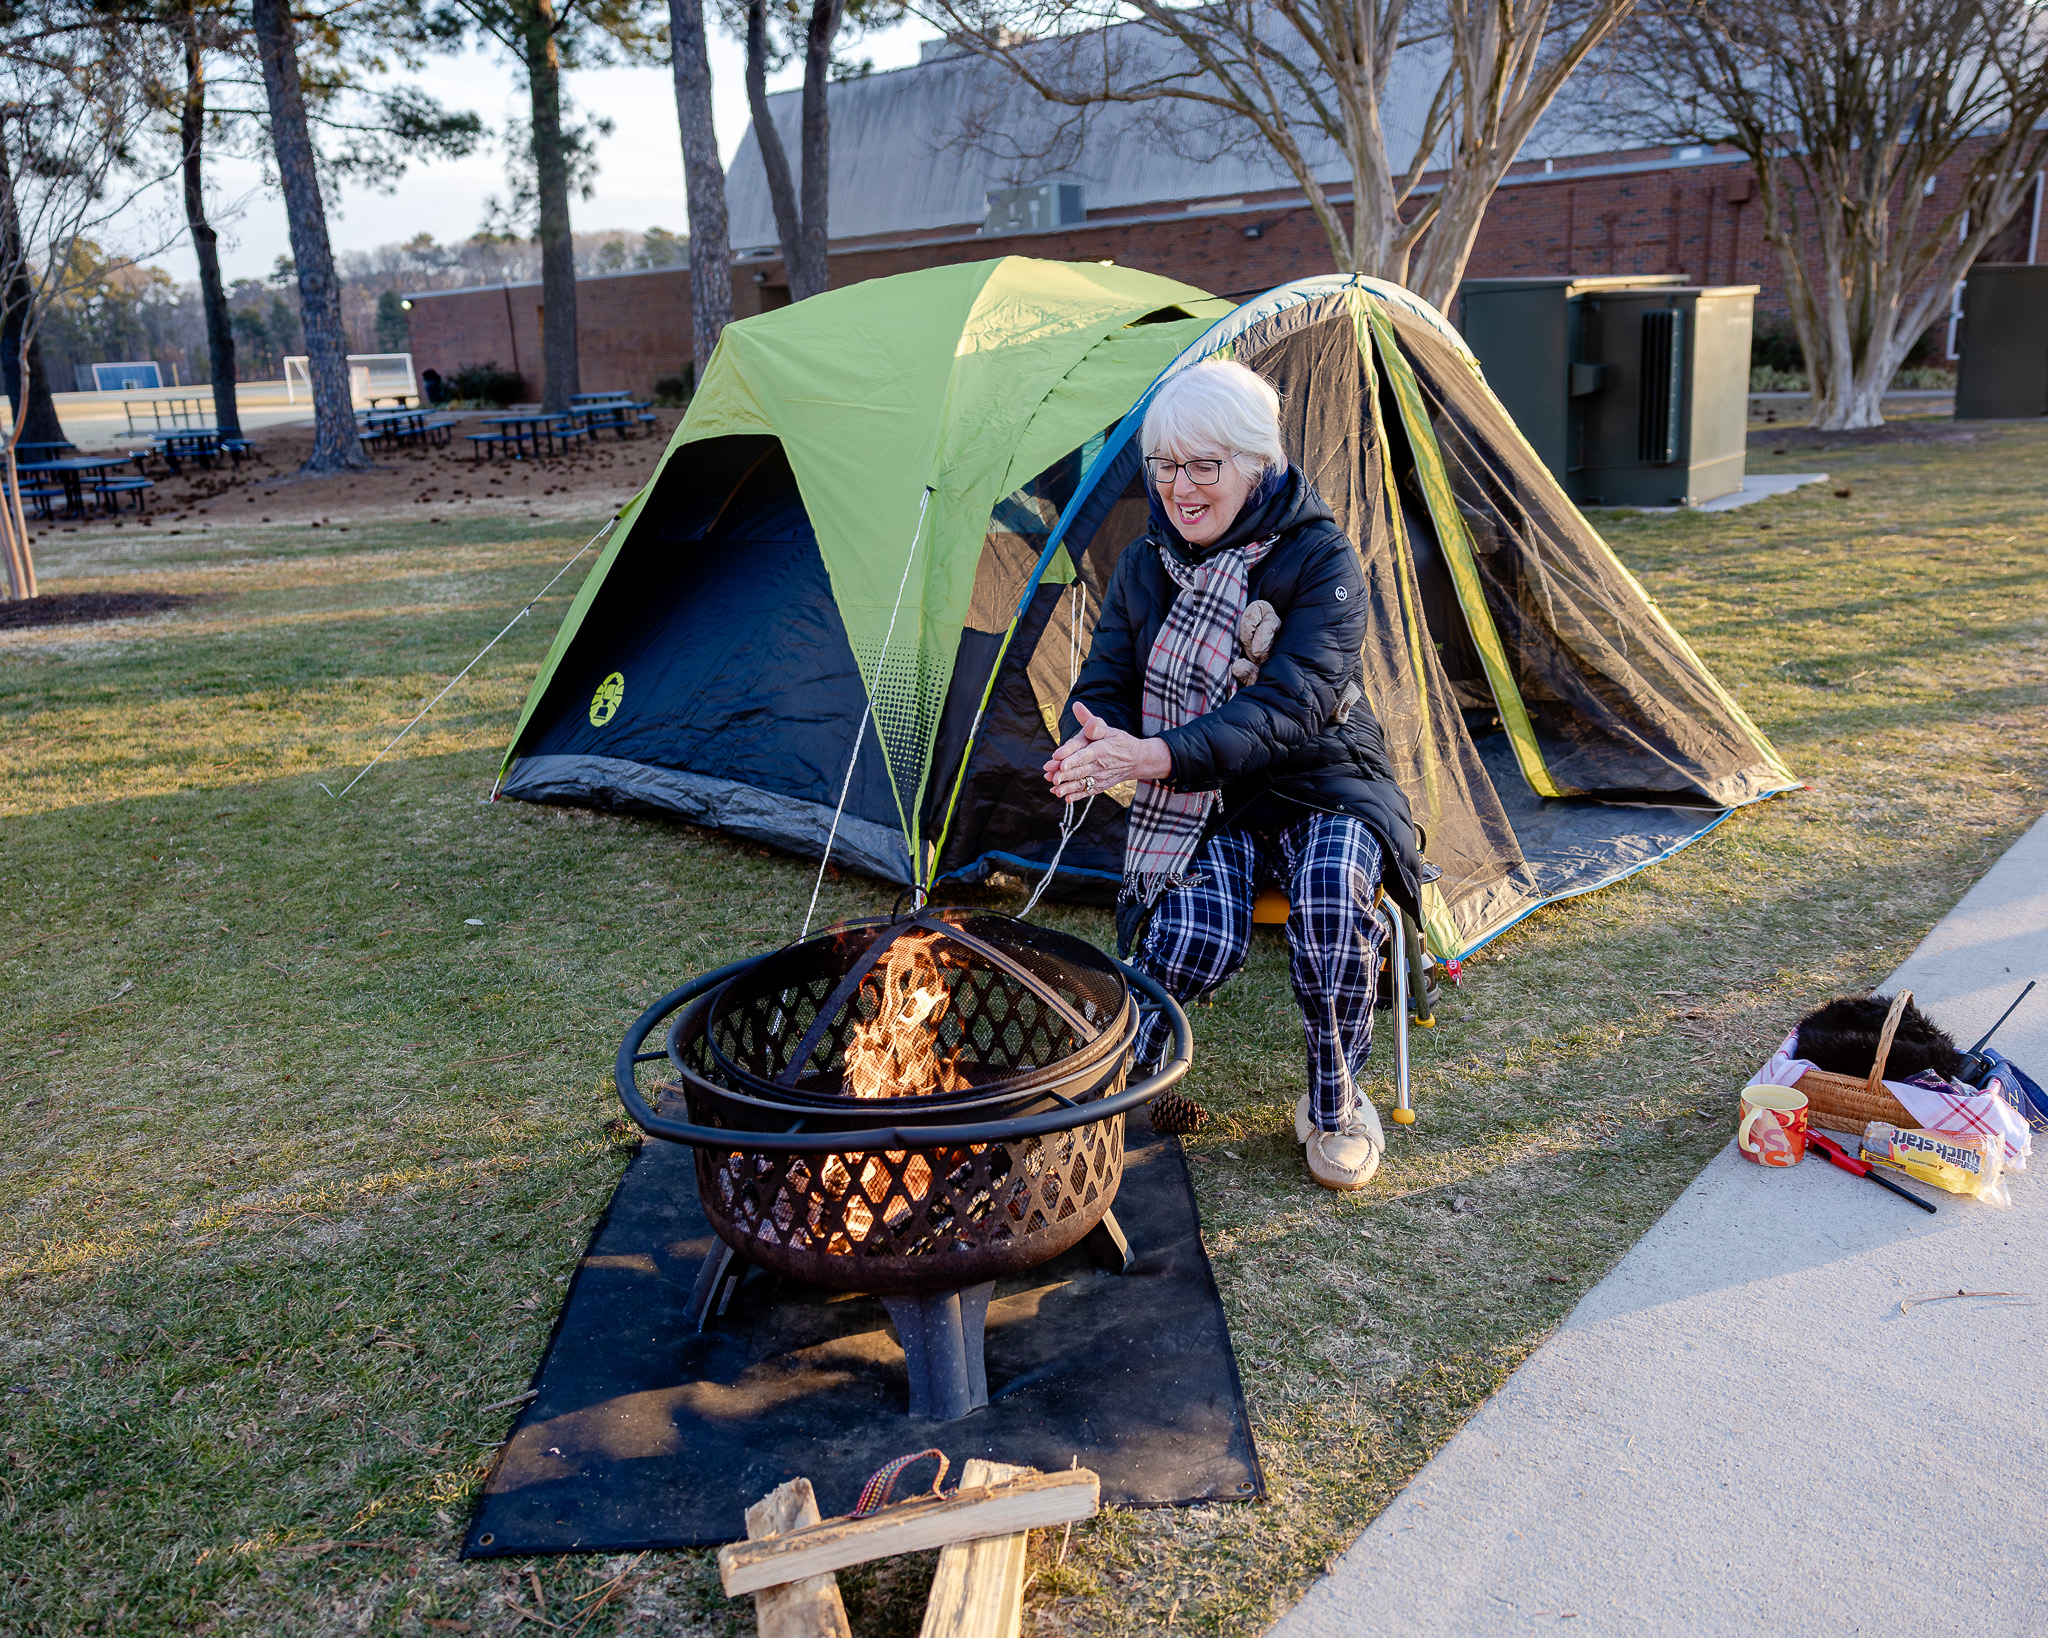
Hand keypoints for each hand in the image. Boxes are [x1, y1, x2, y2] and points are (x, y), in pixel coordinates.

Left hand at [1043, 703, 1172, 799]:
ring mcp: (1100, 777)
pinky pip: (1087, 792)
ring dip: (1068, 787)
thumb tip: (1076, 706)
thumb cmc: (1119, 741)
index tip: (1060, 762)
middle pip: (1080, 770)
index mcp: (1101, 749)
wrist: (1137, 760)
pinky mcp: (1099, 786)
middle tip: (1052, 776)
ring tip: (1055, 790)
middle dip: (1065, 774)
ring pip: (1082, 783)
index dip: (1073, 759)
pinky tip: (1065, 798)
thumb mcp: (1109, 729)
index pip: (1085, 755)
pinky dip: (1077, 796)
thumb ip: (1091, 722)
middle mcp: (1100, 765)